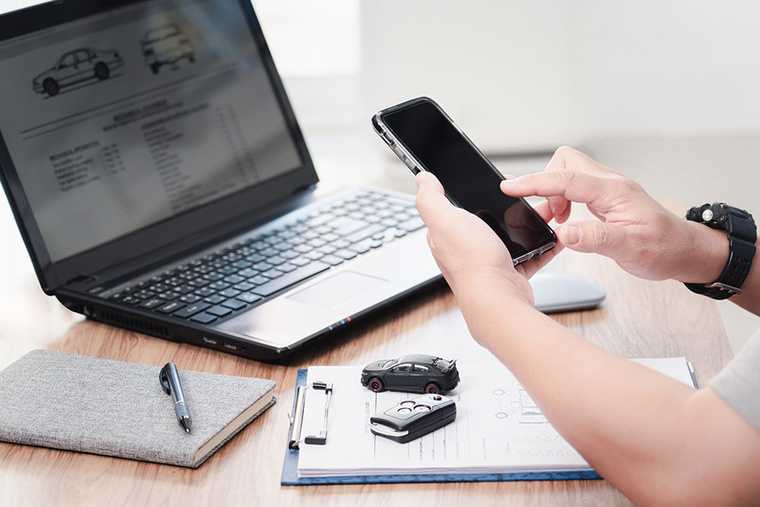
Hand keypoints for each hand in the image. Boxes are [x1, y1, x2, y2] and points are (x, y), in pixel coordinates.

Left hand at [415, 171, 562, 307]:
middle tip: (522, 196)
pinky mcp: (510, 272)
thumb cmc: (471, 261)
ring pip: (511, 235)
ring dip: (528, 223)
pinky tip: (552, 235)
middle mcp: (465, 248)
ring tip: (543, 211)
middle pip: (486, 220)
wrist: (499, 299)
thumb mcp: (444, 219)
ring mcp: (488, 261)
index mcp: (446, 234)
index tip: (484, 184)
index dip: (467, 195)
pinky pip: (530, 254)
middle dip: (505, 208)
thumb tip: (422, 179)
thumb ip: (430, 198)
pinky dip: (543, 245)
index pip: (452, 210)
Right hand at [501, 146, 727, 281]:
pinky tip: (567, 221)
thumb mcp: (629, 248)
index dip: (535, 183)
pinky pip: (575, 188)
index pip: (566, 180)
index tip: (510, 187)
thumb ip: (594, 239)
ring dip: (554, 195)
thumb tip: (562, 233)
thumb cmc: (663, 248)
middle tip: (547, 214)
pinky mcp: (605, 198)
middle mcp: (610, 184)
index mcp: (615, 192)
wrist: (684, 250)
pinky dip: (563, 201)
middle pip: (565, 163)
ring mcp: (608, 189)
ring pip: (568, 174)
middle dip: (546, 184)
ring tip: (556, 221)